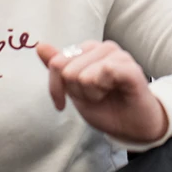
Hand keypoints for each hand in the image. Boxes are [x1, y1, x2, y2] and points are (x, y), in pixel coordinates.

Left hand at [37, 40, 168, 144]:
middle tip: (95, 96)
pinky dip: (104, 87)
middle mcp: (105, 47)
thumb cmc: (105, 106)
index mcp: (90, 50)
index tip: (63, 102)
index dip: (56, 88)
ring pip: (85, 75)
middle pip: (69, 71)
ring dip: (92, 93)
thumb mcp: (74, 90)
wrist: (131, 126)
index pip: (57, 63)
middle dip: (77, 92)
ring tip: (106, 94)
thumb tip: (40, 45)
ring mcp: (120, 56)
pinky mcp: (131, 68)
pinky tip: (114, 90)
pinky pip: (105, 71)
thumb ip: (58, 67)